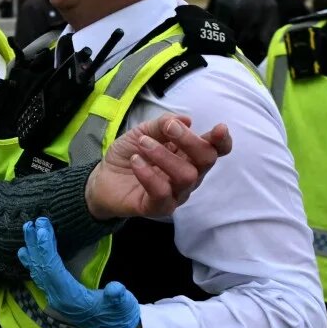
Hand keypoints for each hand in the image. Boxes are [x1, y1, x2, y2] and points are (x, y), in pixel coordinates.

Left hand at [17, 217, 141, 327]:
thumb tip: (115, 289)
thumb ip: (118, 297)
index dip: (46, 248)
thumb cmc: (120, 314)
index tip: (42, 228)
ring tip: (27, 231)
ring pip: (38, 271)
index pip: (52, 269)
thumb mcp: (123, 305)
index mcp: (70, 298)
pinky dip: (34, 261)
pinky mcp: (58, 295)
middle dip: (36, 245)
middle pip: (41, 268)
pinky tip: (27, 252)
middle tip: (31, 223)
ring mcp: (56, 297)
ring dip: (32, 251)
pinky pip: (41, 275)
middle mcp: (58, 298)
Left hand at [86, 114, 231, 219]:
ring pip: (187, 176)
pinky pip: (163, 193)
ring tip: (142, 144)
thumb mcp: (143, 132)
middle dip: (190, 141)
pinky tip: (136, 161)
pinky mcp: (160, 207)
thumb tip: (186, 120)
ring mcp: (177, 193)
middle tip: (167, 129)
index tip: (219, 128)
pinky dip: (149, 174)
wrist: (104, 179)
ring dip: (164, 155)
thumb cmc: (130, 154)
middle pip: (206, 160)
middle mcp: (190, 175)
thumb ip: (162, 125)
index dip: (222, 140)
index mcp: (190, 155)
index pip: (215, 150)